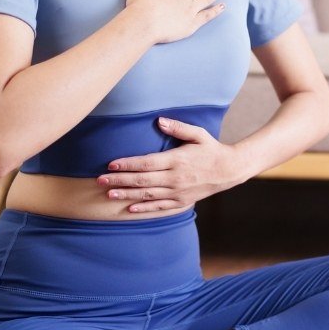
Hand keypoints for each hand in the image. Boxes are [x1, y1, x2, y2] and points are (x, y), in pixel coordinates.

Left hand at [98, 118, 242, 212]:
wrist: (229, 170)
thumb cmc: (211, 149)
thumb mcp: (198, 134)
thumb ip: (178, 127)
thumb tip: (159, 121)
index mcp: (177, 160)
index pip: (146, 163)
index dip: (127, 164)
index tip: (111, 165)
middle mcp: (175, 178)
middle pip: (142, 181)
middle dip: (119, 181)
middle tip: (100, 181)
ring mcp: (178, 192)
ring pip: (147, 195)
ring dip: (127, 195)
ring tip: (109, 195)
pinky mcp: (182, 201)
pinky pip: (159, 207)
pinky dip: (144, 208)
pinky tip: (130, 208)